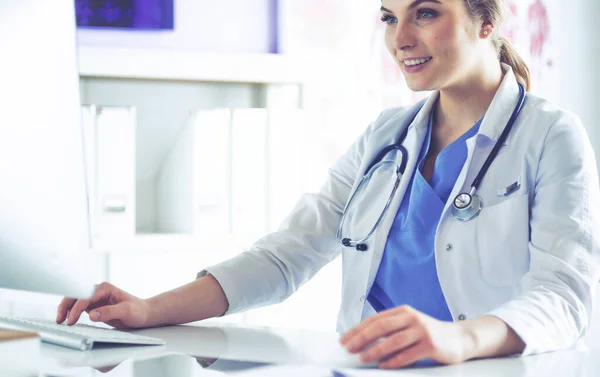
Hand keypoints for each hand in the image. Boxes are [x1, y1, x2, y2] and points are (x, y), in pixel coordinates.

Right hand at [56, 282, 153, 328]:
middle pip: (76, 295)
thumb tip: (91, 315)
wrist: (144, 313)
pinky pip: (79, 307)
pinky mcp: (95, 305)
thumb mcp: (126, 312)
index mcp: (105, 288)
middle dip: (65, 306)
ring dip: (66, 309)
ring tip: (60, 322)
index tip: (70, 321)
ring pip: (75, 301)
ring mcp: (96, 298)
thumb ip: (109, 312)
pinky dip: (71, 313)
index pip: (85, 297)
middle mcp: (98, 291)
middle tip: (59, 320)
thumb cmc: (138, 311)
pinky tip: (68, 321)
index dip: (75, 309)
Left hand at [340, 305, 471, 368]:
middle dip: (362, 338)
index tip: (344, 339)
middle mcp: (411, 318)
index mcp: (403, 312)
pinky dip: (394, 360)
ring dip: (376, 350)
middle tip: (349, 348)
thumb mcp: (408, 326)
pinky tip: (384, 365)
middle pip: (382, 327)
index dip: (358, 329)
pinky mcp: (431, 345)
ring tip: (363, 358)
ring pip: (394, 340)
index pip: (375, 319)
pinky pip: (409, 354)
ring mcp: (422, 331)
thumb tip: (362, 342)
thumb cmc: (427, 334)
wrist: (458, 338)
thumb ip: (390, 330)